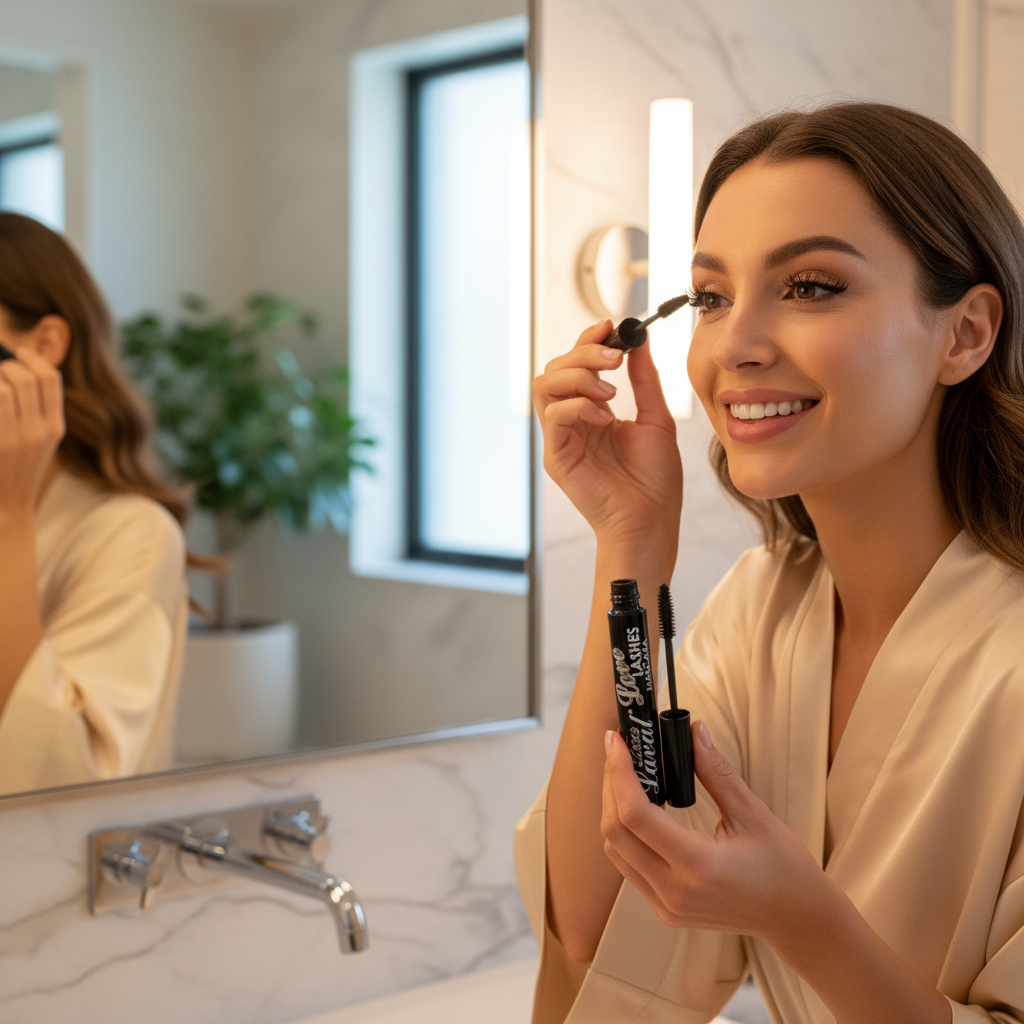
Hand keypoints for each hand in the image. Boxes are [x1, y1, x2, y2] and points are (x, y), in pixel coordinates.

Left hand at [0, 346, 64, 521]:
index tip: (19, 352)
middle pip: (25, 378)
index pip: (51, 379)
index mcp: (55, 428)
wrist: (7, 507)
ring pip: (4, 388)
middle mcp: (39, 431)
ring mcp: (17, 438)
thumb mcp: (40, 443)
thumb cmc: (17, 471)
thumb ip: (39, 413)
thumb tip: (22, 375)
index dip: (33, 359)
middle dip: (6, 366)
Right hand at [532, 321, 681, 547]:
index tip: (612, 327)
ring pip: (545, 386)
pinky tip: (604, 414)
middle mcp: (571, 423)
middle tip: (615, 358)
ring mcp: (561, 439)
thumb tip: (640, 340)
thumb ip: (645, 380)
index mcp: (592, 412)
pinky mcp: (557, 457)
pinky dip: (577, 405)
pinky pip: (554, 416)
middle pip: (555, 369)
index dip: (589, 340)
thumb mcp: (656, 418)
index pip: (576, 365)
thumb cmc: (654, 480)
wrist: (651, 522)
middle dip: (584, 354)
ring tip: (610, 390)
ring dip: (577, 376)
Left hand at [600, 724, 825, 943]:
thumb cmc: (784, 867)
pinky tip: (639, 806)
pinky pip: (629, 866)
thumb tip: (693, 731)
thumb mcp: (754, 813)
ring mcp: (667, 906)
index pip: (635, 815)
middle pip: (615, 831)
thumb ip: (716, 771)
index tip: (618, 741)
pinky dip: (625, 832)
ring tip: (626, 772)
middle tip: (619, 748)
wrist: (798, 918)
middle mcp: (674, 892)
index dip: (618, 772)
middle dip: (610, 783)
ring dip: (613, 807)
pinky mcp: (666, 910)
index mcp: (698, 866)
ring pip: (616, 851)